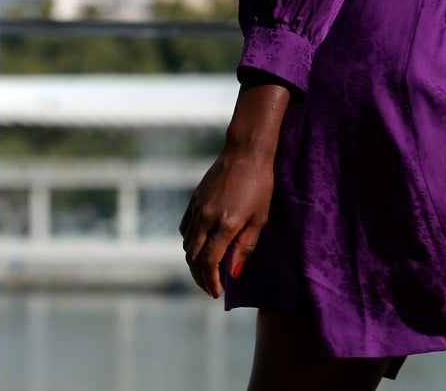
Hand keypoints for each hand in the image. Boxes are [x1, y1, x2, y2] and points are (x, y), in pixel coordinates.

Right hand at [179, 145, 273, 297]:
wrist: (246, 153)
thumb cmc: (260, 185)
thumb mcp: (260, 218)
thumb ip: (245, 247)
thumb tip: (234, 273)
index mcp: (224, 225)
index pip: (209, 263)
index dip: (211, 281)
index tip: (216, 293)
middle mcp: (206, 218)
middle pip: (194, 257)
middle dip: (200, 277)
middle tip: (210, 288)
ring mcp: (197, 208)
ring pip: (187, 244)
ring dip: (194, 263)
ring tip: (206, 272)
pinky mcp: (194, 200)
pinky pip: (185, 229)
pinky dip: (189, 243)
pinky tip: (200, 248)